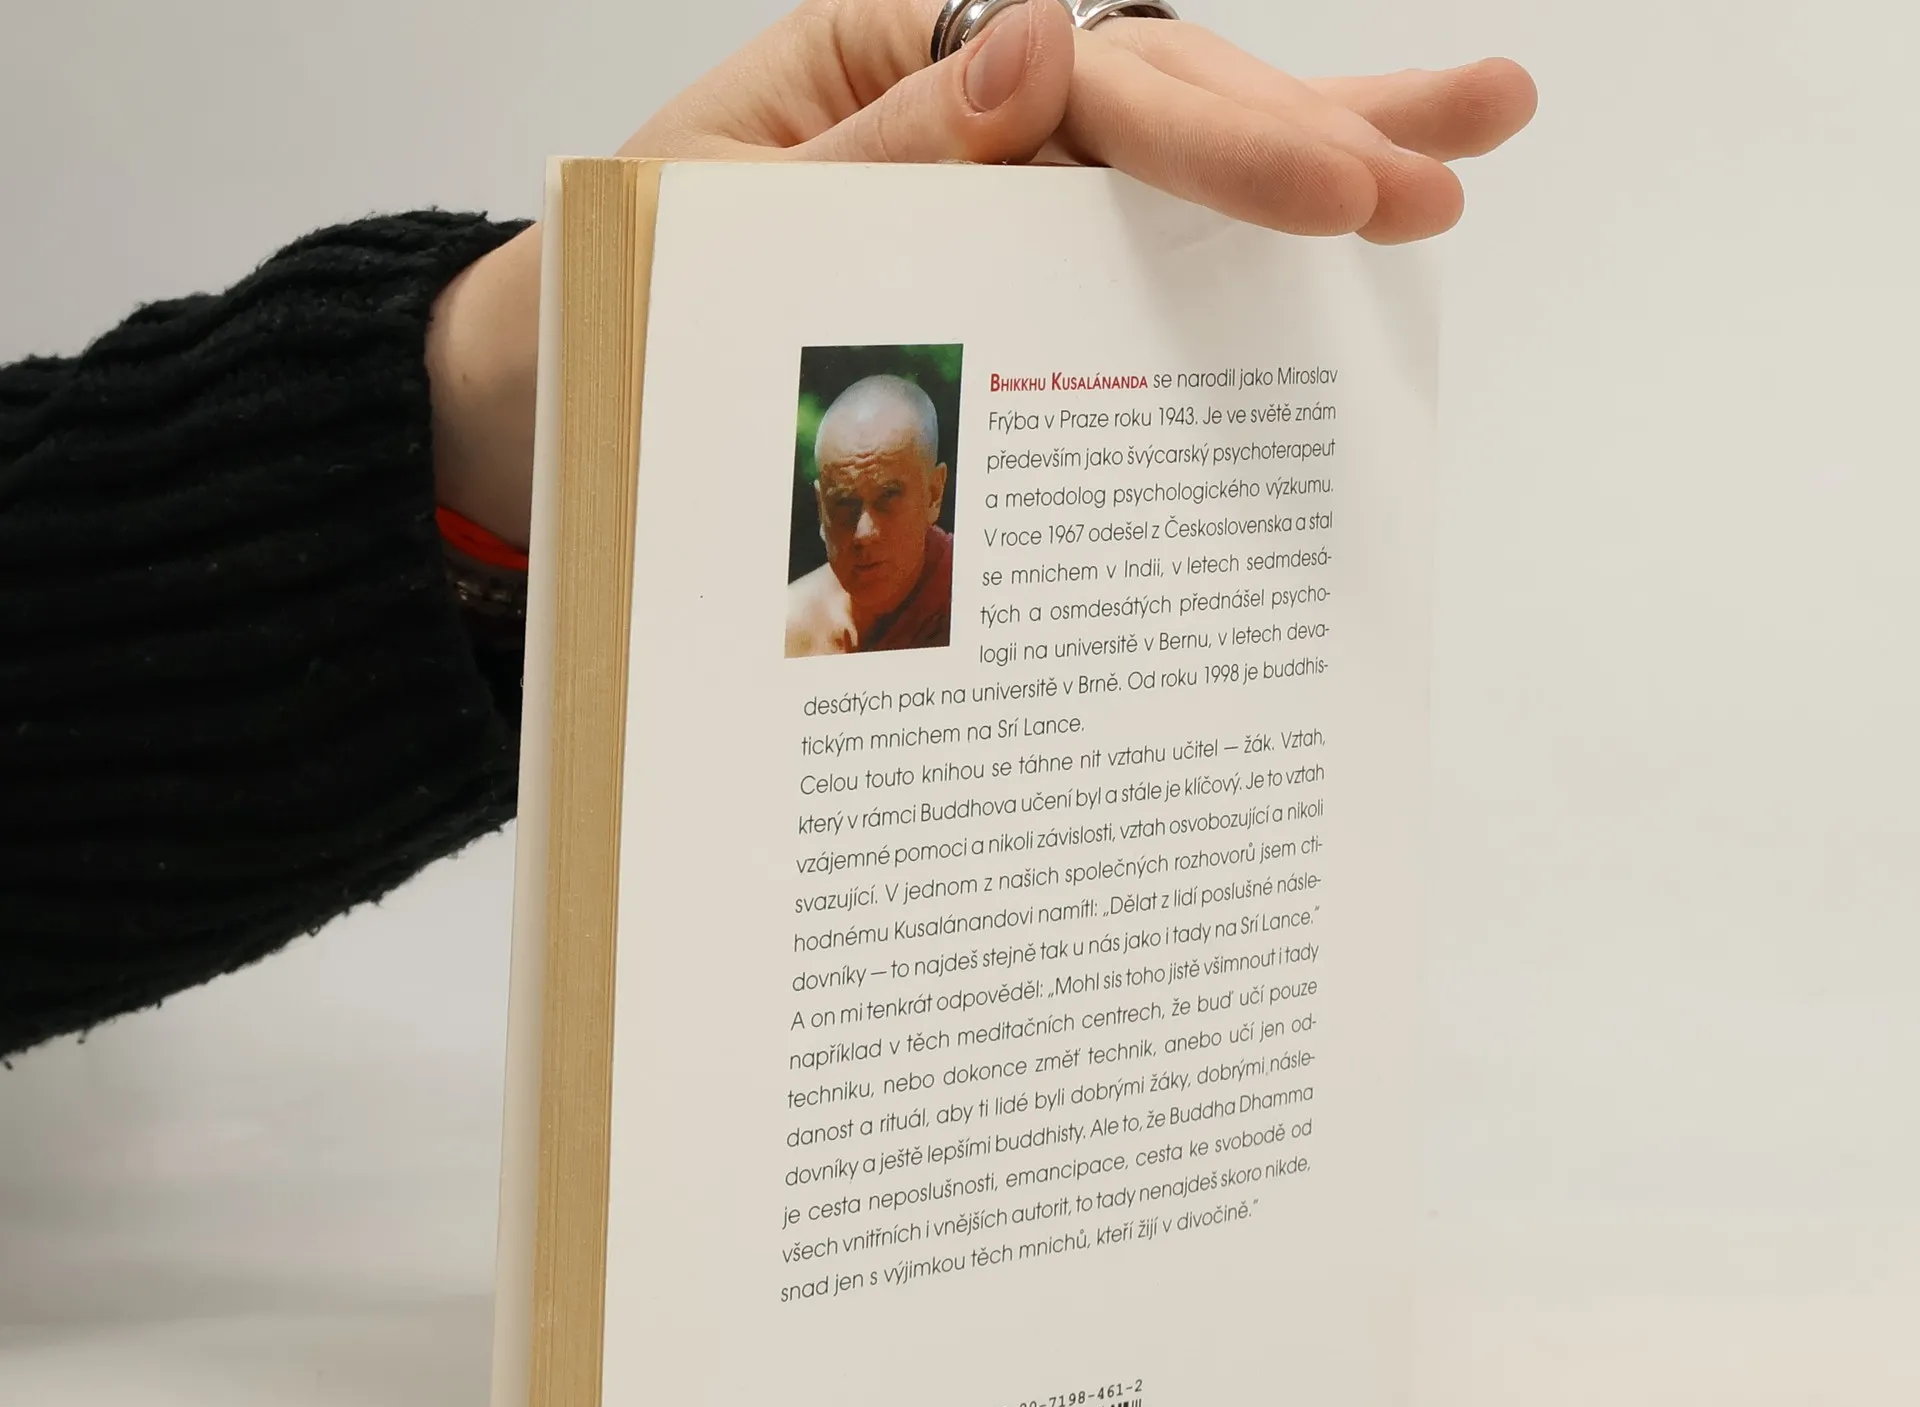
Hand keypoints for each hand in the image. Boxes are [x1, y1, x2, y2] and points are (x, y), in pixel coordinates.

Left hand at [429, 0, 1535, 542]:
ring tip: (1457, 147)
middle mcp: (955, 100)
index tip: (1344, 187)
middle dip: (1315, 123)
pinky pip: (1116, 248)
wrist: (538, 400)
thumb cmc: (606, 307)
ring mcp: (982, 177)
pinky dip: (1217, 249)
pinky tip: (1321, 234)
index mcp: (889, 55)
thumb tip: (1053, 28)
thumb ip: (891, 149)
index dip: (1224, 135)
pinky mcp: (987, 259)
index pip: (1091, 78)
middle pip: (1164, 91)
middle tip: (1473, 136)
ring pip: (1165, 160)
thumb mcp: (723, 228)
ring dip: (1310, 153)